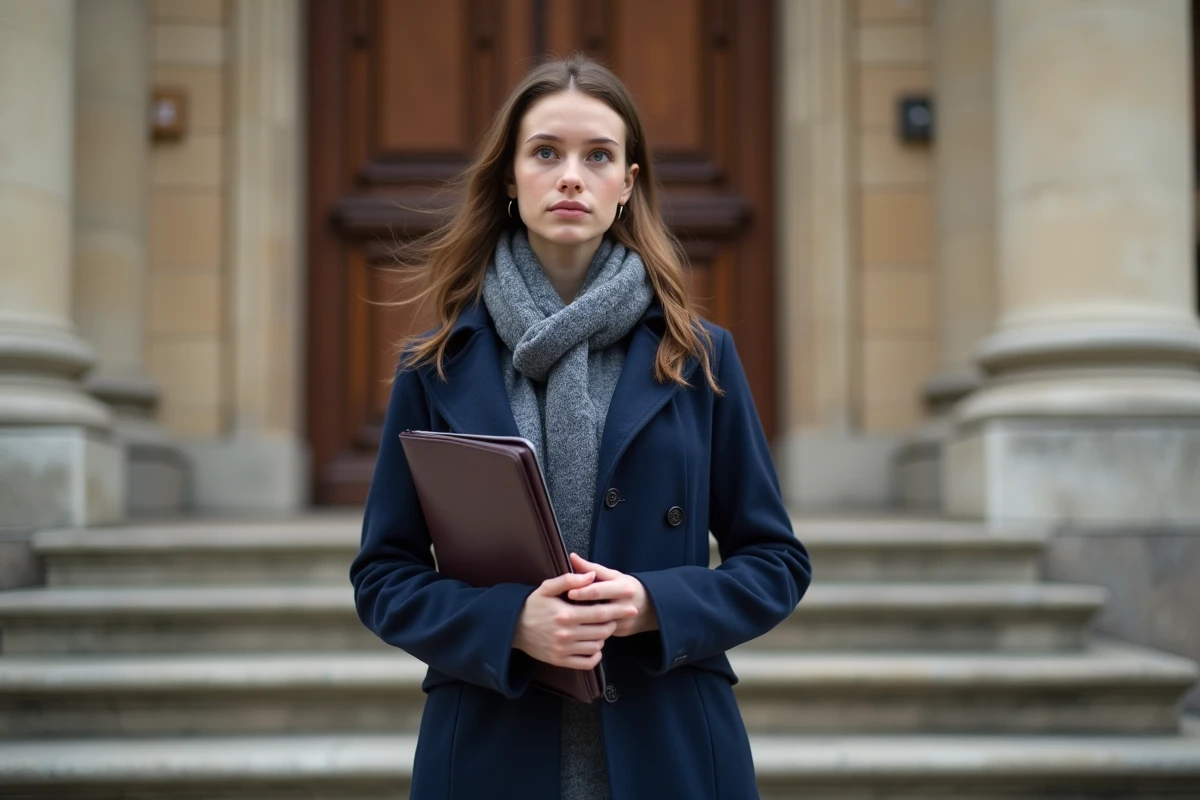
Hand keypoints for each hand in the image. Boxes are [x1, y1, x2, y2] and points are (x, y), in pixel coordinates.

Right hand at [513, 570, 637, 669]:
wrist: (511, 628)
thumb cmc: (532, 605)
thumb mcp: (546, 587)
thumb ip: (569, 579)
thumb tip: (592, 576)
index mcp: (565, 614)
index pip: (600, 613)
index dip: (618, 610)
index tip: (631, 606)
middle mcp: (566, 634)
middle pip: (602, 631)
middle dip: (614, 623)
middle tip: (618, 616)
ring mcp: (563, 649)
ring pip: (596, 646)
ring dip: (604, 637)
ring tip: (603, 628)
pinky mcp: (560, 660)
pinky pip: (586, 663)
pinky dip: (596, 656)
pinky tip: (595, 646)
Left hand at [567, 553, 658, 636]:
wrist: (648, 607)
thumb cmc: (624, 586)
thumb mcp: (612, 575)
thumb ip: (591, 568)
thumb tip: (572, 557)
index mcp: (623, 588)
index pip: (599, 590)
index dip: (583, 592)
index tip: (568, 593)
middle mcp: (625, 605)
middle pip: (600, 611)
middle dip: (580, 612)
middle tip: (561, 614)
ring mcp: (624, 621)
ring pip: (601, 626)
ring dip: (584, 626)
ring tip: (565, 625)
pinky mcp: (621, 633)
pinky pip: (602, 634)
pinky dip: (589, 633)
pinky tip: (576, 632)